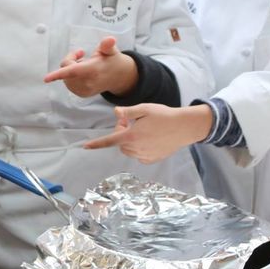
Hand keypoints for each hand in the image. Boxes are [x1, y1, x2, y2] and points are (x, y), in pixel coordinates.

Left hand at [43, 36, 136, 97]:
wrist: (118, 77)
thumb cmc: (111, 60)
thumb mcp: (111, 51)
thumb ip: (107, 45)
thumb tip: (110, 39)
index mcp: (94, 70)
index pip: (74, 72)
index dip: (59, 74)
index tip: (46, 78)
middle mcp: (88, 83)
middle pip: (66, 69)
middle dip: (70, 59)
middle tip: (81, 53)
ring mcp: (84, 90)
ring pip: (65, 77)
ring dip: (70, 68)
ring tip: (84, 63)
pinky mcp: (82, 94)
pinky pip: (68, 83)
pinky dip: (71, 76)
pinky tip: (82, 73)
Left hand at [83, 103, 212, 162]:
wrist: (184, 127)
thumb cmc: (164, 115)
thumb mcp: (145, 109)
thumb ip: (128, 112)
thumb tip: (116, 113)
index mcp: (132, 135)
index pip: (109, 141)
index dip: (96, 144)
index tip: (85, 147)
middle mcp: (136, 148)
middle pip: (119, 143)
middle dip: (121, 132)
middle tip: (131, 121)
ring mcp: (144, 156)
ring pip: (128, 150)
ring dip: (129, 141)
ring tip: (141, 129)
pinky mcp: (152, 160)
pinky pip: (138, 155)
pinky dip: (139, 148)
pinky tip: (149, 138)